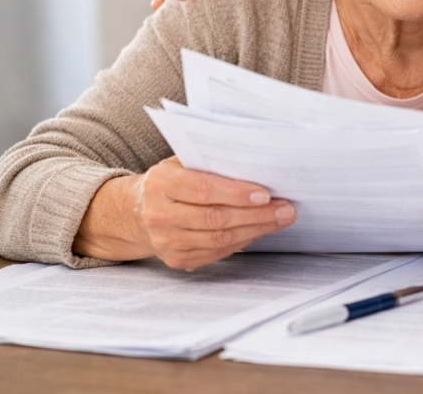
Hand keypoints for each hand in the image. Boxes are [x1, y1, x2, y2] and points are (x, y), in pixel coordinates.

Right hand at [74, 157, 295, 269]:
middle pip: (215, 218)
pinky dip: (242, 242)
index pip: (202, 190)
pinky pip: (217, 253)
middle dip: (256, 215)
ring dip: (255, 230)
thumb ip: (208, 162)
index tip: (265, 194)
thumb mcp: (179, 163)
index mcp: (160, 185)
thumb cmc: (169, 182)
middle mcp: (159, 215)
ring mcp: (167, 242)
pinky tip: (258, 231)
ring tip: (280, 219)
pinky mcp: (177, 259)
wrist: (137, 212)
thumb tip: (254, 163)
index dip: (235, 193)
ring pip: (219, 239)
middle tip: (285, 209)